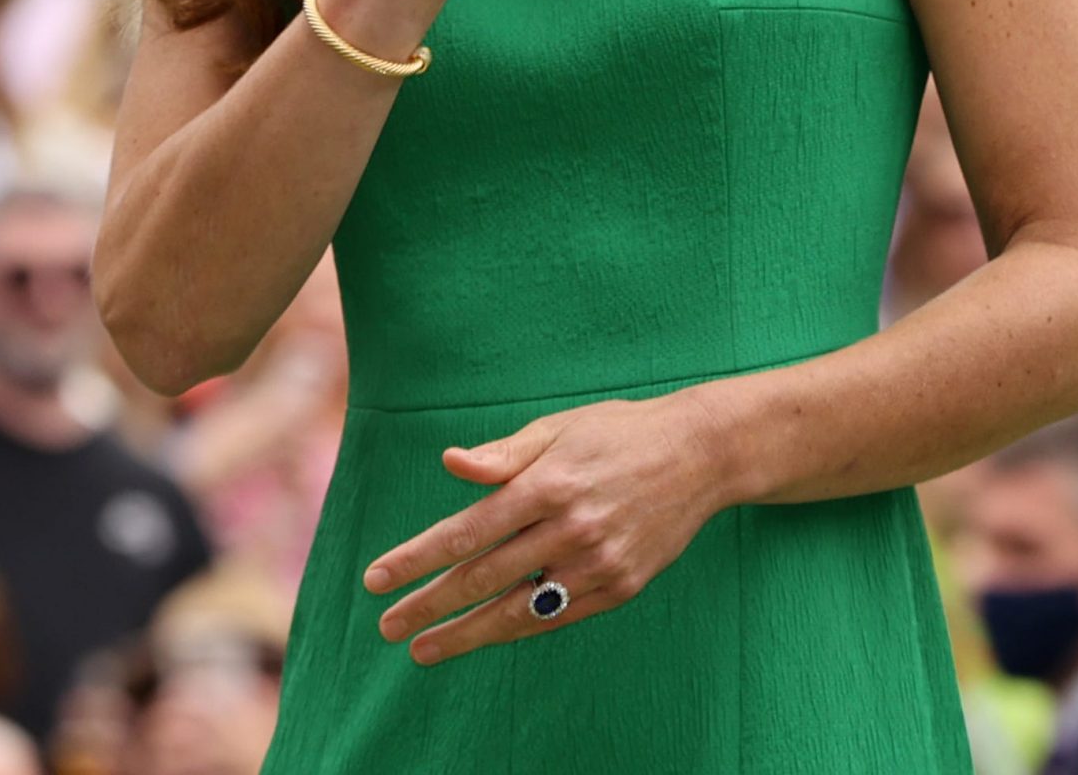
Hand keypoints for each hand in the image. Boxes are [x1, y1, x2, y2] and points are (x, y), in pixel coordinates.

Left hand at [361, 389, 734, 663]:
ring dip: (465, 634)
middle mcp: (570, 527)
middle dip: (429, 606)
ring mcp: (598, 563)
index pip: (467, 531)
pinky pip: (558, 616)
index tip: (378, 579)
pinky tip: (486, 635)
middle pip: (483, 577)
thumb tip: (450, 463)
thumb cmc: (618, 433)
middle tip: (388, 626)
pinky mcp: (622, 586)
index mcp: (548, 483)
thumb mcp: (559, 428)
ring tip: (424, 650)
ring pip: (517, 610)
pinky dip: (517, 628)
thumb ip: (503, 454)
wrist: (700, 456)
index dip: (417, 559)